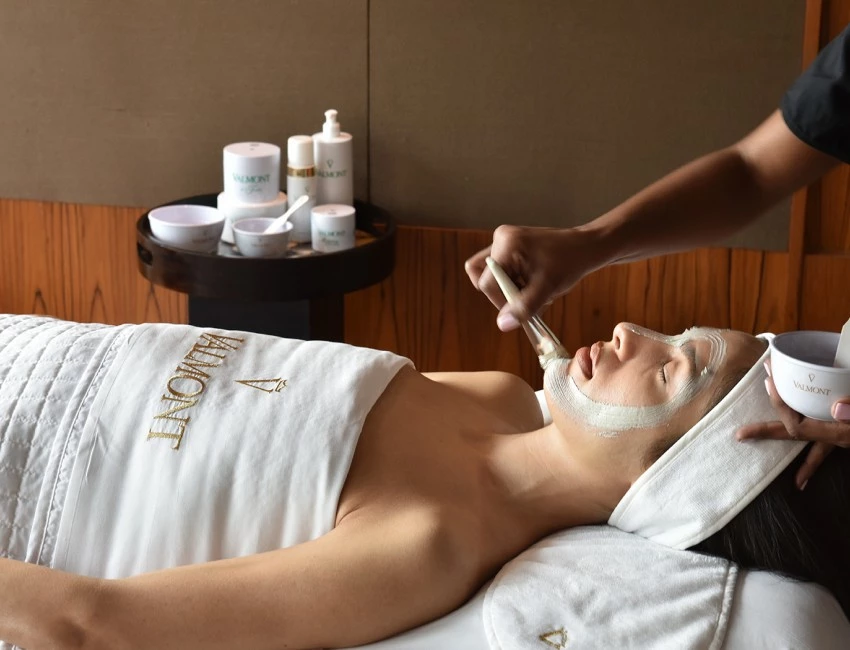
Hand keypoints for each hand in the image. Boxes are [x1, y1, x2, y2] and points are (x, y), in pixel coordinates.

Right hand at [464, 225, 604, 330]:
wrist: (585, 247)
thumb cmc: (569, 264)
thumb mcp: (546, 289)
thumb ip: (523, 307)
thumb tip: (502, 325)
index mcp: (506, 245)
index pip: (487, 283)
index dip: (502, 301)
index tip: (521, 308)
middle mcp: (500, 238)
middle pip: (484, 278)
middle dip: (504, 293)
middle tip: (526, 297)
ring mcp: (504, 240)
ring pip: (491, 276)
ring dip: (510, 289)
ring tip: (534, 289)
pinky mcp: (509, 245)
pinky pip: (501, 270)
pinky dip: (514, 282)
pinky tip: (534, 283)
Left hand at [737, 360, 849, 488]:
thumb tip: (837, 408)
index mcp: (842, 433)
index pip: (799, 425)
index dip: (780, 405)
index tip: (769, 379)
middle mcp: (840, 439)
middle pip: (794, 435)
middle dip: (766, 432)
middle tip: (737, 436)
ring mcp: (845, 438)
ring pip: (809, 442)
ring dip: (786, 437)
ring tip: (757, 441)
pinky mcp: (849, 435)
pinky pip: (828, 443)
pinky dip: (813, 456)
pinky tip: (802, 474)